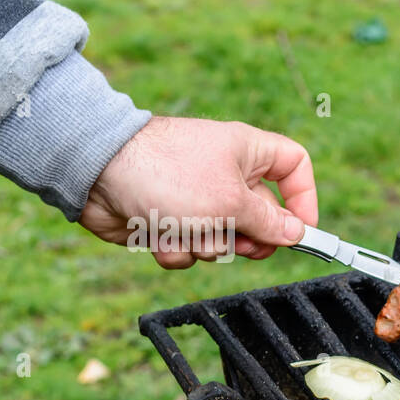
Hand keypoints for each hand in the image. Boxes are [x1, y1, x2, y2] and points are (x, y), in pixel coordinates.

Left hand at [80, 116, 318, 268]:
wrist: (94, 171)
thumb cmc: (168, 173)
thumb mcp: (232, 202)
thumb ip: (270, 223)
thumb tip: (297, 234)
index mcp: (247, 153)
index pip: (295, 167)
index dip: (304, 198)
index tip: (302, 231)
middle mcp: (225, 173)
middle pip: (262, 216)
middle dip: (249, 238)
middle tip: (241, 244)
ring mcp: (196, 198)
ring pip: (223, 238)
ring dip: (207, 245)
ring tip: (185, 231)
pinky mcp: (169, 219)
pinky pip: (189, 246)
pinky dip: (175, 247)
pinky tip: (156, 234)